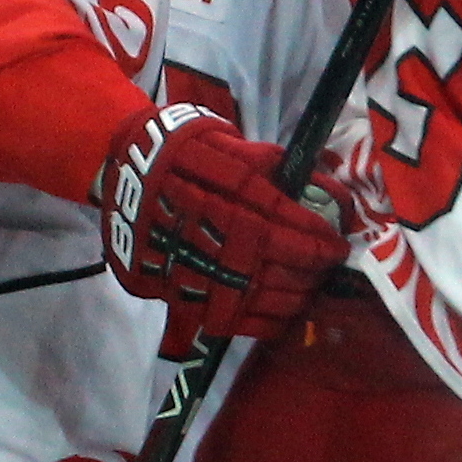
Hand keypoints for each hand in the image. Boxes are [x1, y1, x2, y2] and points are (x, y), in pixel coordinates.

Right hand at [95, 103, 347, 344]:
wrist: (124, 173)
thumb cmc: (182, 151)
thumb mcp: (227, 140)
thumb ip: (275, 166)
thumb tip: (326, 190)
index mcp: (227, 191)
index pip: (289, 224)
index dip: (320, 238)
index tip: (338, 243)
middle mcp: (213, 232)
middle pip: (280, 262)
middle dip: (313, 267)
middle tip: (329, 264)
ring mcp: (196, 267)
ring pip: (262, 295)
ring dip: (296, 294)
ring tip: (310, 285)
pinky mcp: (180, 292)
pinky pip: (232, 320)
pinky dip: (265, 321)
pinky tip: (283, 311)